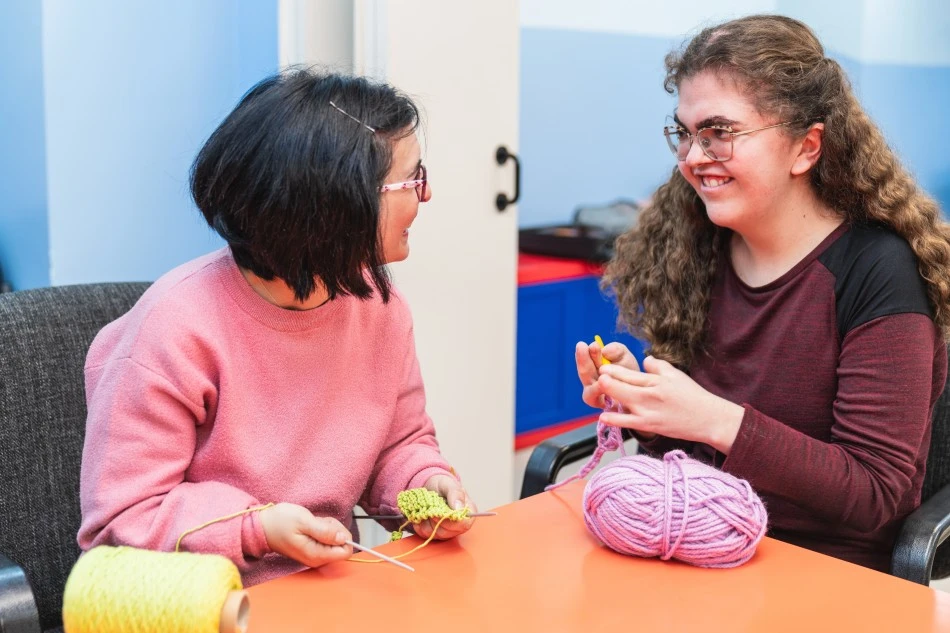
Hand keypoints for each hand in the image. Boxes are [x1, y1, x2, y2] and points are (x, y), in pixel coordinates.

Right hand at [260, 502, 352, 567]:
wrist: (263, 526)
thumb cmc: (280, 522)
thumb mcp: (304, 521)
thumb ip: (324, 531)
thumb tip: (343, 538)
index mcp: (316, 554)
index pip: (345, 552)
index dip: (343, 535)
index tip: (329, 526)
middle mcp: (317, 559)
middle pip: (342, 545)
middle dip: (335, 530)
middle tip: (318, 523)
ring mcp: (315, 555)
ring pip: (336, 541)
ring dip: (328, 528)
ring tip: (312, 523)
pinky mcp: (313, 549)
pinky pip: (327, 539)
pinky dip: (323, 529)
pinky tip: (311, 526)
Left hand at [412, 474, 475, 540]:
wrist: (430, 486)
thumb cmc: (442, 485)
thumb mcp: (449, 484)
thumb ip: (456, 494)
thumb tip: (459, 508)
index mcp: (468, 512)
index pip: (463, 524)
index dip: (450, 521)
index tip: (439, 510)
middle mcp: (459, 525)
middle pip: (448, 532)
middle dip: (436, 519)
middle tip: (431, 505)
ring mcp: (447, 531)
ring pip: (435, 534)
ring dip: (427, 521)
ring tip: (427, 507)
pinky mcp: (434, 533)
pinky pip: (425, 534)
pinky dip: (420, 524)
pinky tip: (421, 513)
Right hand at [575, 339, 639, 408]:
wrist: (644, 395)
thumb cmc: (630, 373)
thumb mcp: (624, 357)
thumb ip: (616, 350)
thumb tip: (605, 350)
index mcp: (593, 369)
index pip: (586, 360)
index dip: (587, 353)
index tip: (593, 345)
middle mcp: (591, 384)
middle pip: (585, 374)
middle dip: (584, 361)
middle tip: (586, 349)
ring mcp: (596, 399)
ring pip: (590, 394)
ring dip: (595, 386)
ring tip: (602, 378)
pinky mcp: (605, 413)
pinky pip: (603, 408)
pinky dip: (606, 403)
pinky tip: (611, 396)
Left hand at [597, 356, 743, 452]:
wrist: (708, 418)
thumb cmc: (692, 395)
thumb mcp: (675, 375)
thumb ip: (658, 366)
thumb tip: (644, 360)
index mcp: (656, 380)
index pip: (629, 373)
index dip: (613, 370)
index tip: (602, 366)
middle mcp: (650, 394)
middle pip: (621, 385)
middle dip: (607, 380)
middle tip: (598, 376)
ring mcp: (648, 411)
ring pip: (622, 401)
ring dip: (609, 395)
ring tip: (599, 390)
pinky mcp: (650, 426)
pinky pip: (628, 422)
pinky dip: (615, 419)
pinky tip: (603, 416)